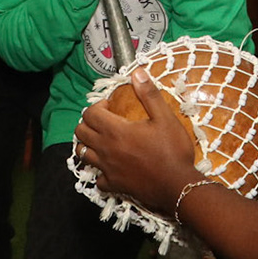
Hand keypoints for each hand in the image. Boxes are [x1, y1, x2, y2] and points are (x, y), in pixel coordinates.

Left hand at [74, 67, 202, 213]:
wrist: (177, 185)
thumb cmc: (172, 150)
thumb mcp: (165, 118)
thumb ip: (149, 95)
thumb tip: (137, 73)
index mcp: (115, 131)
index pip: (90, 113)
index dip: (97, 106)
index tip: (111, 106)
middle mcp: (105, 149)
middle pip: (80, 132)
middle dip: (88, 123)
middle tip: (104, 121)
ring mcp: (107, 169)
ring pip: (82, 154)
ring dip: (88, 144)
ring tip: (101, 141)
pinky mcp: (114, 185)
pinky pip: (97, 179)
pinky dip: (100, 172)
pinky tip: (110, 168)